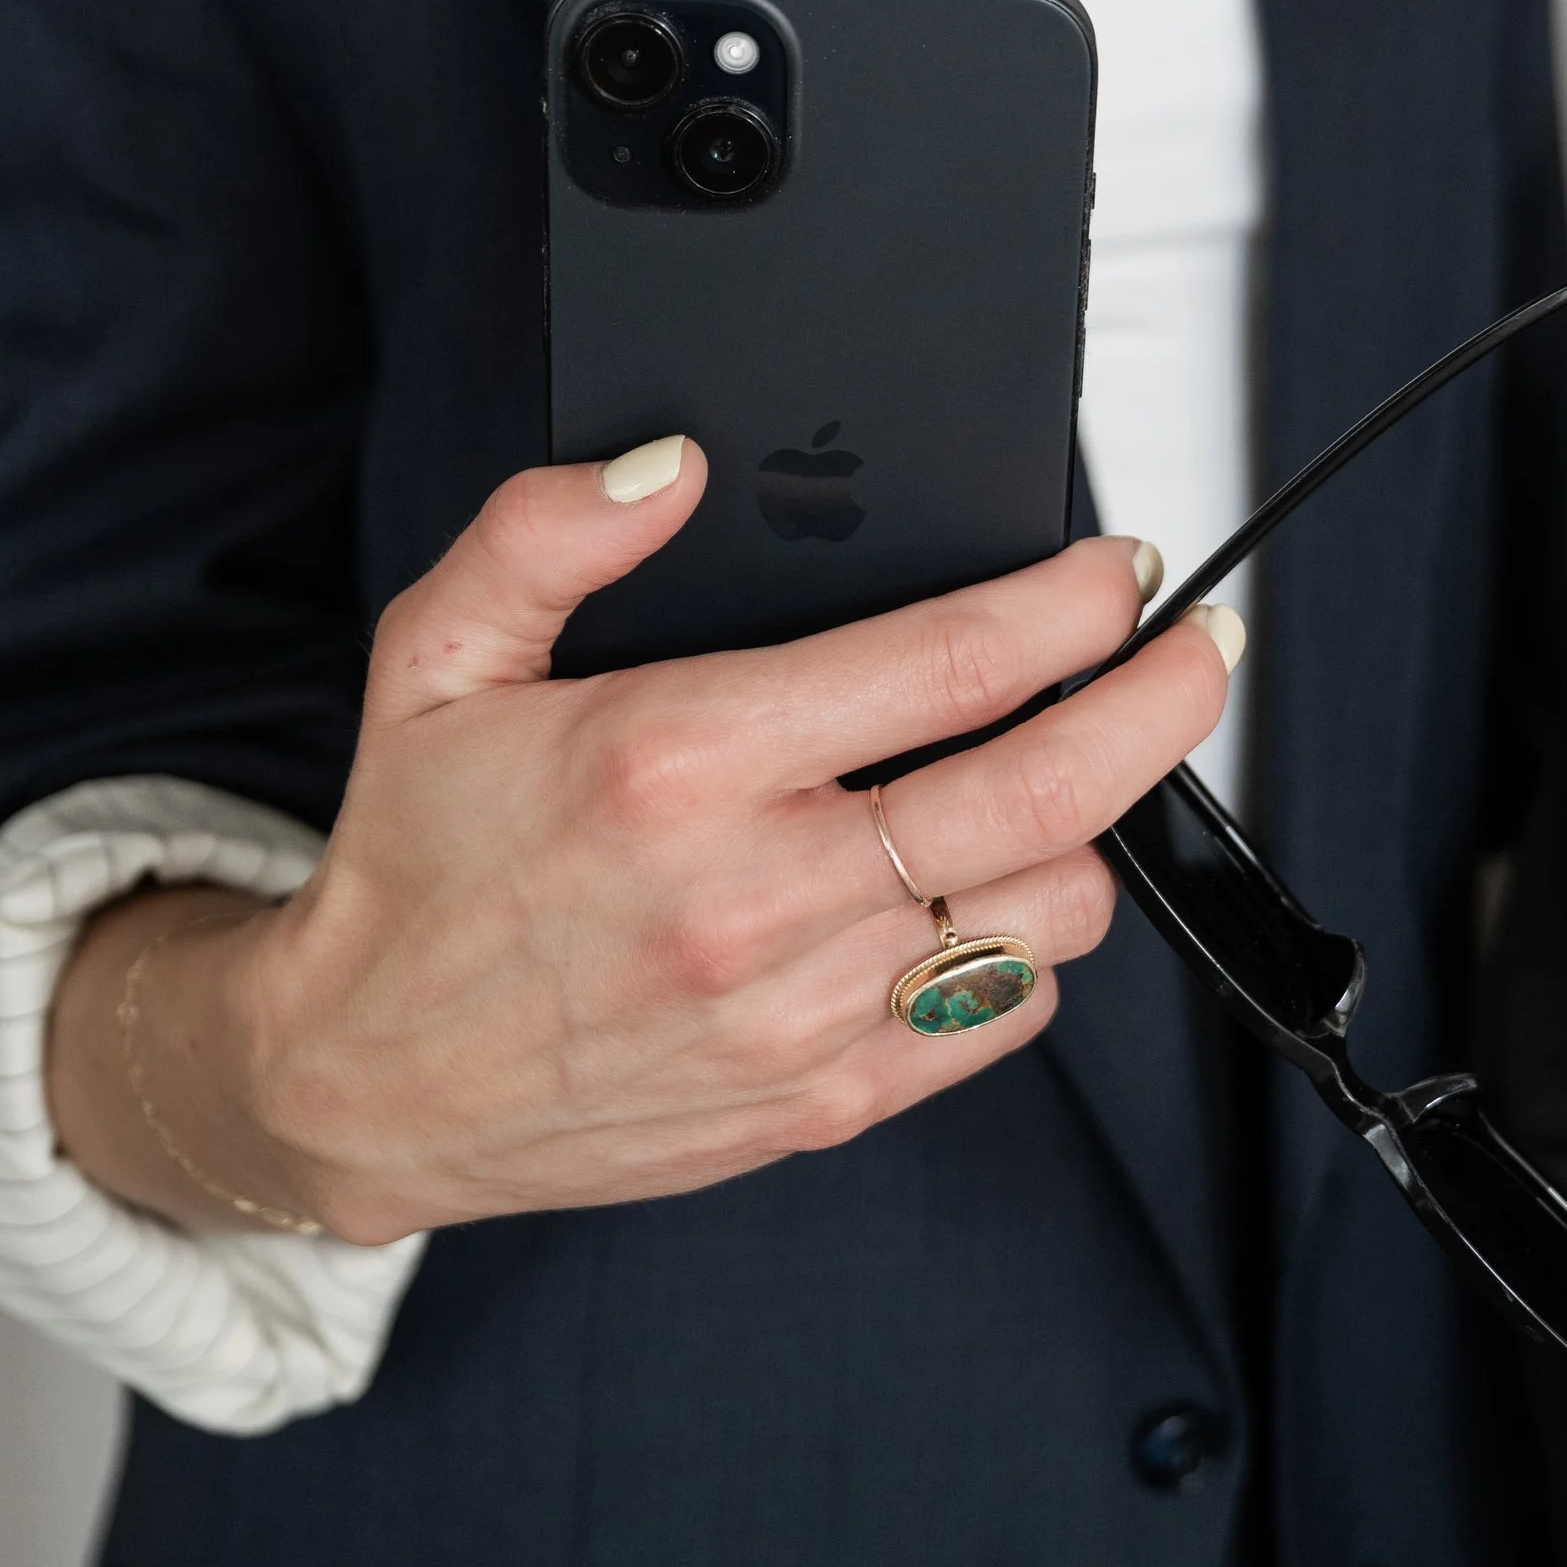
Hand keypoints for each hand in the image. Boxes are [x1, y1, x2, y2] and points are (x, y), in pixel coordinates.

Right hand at [48, 436, 1240, 1242]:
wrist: (366, 1080)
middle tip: (1199, 653)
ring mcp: (803, 1013)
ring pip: (1049, 915)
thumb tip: (667, 465)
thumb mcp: (435, 661)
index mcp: (679, 760)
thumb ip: (545, 536)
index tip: (1118, 572)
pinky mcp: (822, 1101)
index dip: (1073, 603)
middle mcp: (760, 893)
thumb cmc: (419, 868)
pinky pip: (997, 1019)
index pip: (952, 661)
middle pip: (1050, 790)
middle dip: (1163, 703)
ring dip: (1085, 837)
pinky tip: (975, 902)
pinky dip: (1021, 953)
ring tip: (1058, 786)